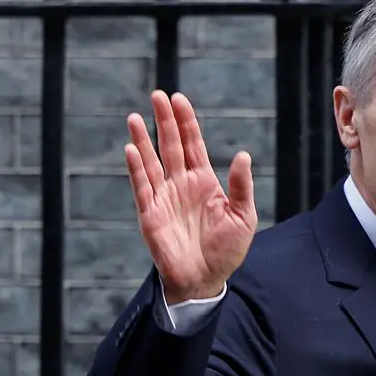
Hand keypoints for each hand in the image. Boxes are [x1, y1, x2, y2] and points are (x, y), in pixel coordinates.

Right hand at [125, 90, 256, 303]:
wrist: (205, 280)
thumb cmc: (226, 251)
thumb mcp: (243, 217)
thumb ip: (241, 187)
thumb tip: (243, 155)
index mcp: (204, 182)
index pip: (193, 144)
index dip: (186, 122)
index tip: (179, 99)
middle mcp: (181, 185)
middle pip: (171, 146)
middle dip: (164, 121)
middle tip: (157, 95)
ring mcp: (164, 198)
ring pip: (151, 162)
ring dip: (143, 140)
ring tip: (135, 117)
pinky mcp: (150, 214)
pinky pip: (142, 187)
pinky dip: (136, 168)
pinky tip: (132, 149)